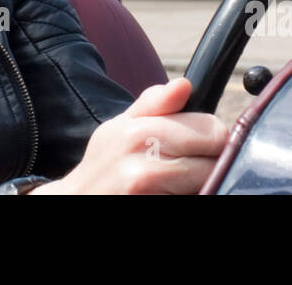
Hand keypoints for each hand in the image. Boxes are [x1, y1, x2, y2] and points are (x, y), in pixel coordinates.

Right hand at [28, 78, 226, 194]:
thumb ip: (154, 103)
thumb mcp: (119, 126)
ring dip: (204, 182)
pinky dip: (192, 192)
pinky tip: (173, 192)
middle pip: (214, 159)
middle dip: (212, 161)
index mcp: (139, 132)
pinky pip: (193, 196)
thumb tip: (184, 84)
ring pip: (208, 183)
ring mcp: (147, 192)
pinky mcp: (153, 206)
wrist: (77, 201)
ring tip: (182, 180)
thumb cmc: (105, 164)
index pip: (211, 131)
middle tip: (193, 165)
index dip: (214, 137)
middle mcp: (143, 165)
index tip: (204, 143)